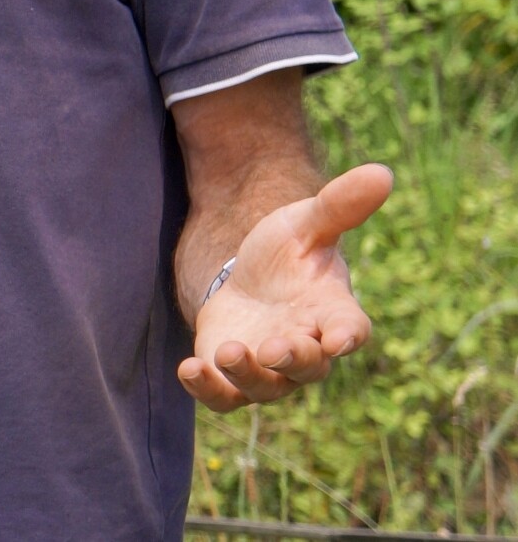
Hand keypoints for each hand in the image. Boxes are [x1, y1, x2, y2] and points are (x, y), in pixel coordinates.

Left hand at [180, 162, 392, 410]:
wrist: (248, 276)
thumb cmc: (288, 253)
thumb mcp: (307, 223)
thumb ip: (339, 205)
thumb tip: (381, 172)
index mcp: (333, 314)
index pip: (350, 331)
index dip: (347, 336)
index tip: (340, 339)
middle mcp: (306, 348)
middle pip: (308, 369)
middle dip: (292, 359)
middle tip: (274, 347)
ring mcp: (268, 368)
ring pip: (264, 389)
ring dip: (247, 375)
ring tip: (227, 350)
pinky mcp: (230, 375)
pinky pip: (223, 397)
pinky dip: (207, 389)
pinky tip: (187, 369)